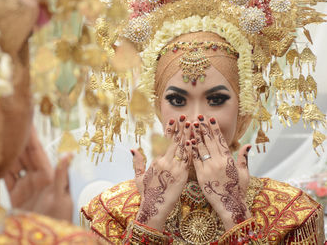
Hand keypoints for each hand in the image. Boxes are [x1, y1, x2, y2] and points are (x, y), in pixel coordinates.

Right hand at [4, 128, 72, 221]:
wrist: (47, 238)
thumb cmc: (59, 218)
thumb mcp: (62, 197)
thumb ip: (62, 176)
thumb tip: (68, 154)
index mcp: (48, 174)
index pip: (37, 151)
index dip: (31, 137)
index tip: (26, 121)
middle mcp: (37, 177)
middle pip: (24, 155)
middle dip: (18, 140)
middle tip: (8, 124)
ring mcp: (27, 186)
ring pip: (15, 165)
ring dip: (8, 153)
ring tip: (0, 138)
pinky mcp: (18, 195)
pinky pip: (8, 179)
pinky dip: (1, 170)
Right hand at [131, 115, 191, 230]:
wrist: (154, 209)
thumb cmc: (146, 194)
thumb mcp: (139, 177)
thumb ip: (137, 162)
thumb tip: (132, 148)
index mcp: (155, 161)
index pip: (163, 142)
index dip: (168, 130)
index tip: (172, 120)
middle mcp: (164, 163)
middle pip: (173, 142)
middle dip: (179, 129)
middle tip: (184, 117)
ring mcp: (174, 169)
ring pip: (182, 149)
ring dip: (187, 135)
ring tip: (191, 124)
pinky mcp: (182, 176)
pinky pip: (188, 160)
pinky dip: (190, 150)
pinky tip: (194, 140)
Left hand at [188, 116, 250, 229]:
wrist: (231, 205)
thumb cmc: (239, 190)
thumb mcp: (244, 173)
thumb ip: (243, 158)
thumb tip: (248, 145)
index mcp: (229, 159)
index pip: (221, 140)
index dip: (215, 129)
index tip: (211, 119)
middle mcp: (219, 162)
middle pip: (210, 141)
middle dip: (203, 128)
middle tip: (198, 117)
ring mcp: (209, 168)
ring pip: (201, 148)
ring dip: (196, 135)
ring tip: (191, 125)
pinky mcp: (201, 176)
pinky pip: (195, 160)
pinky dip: (191, 150)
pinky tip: (187, 141)